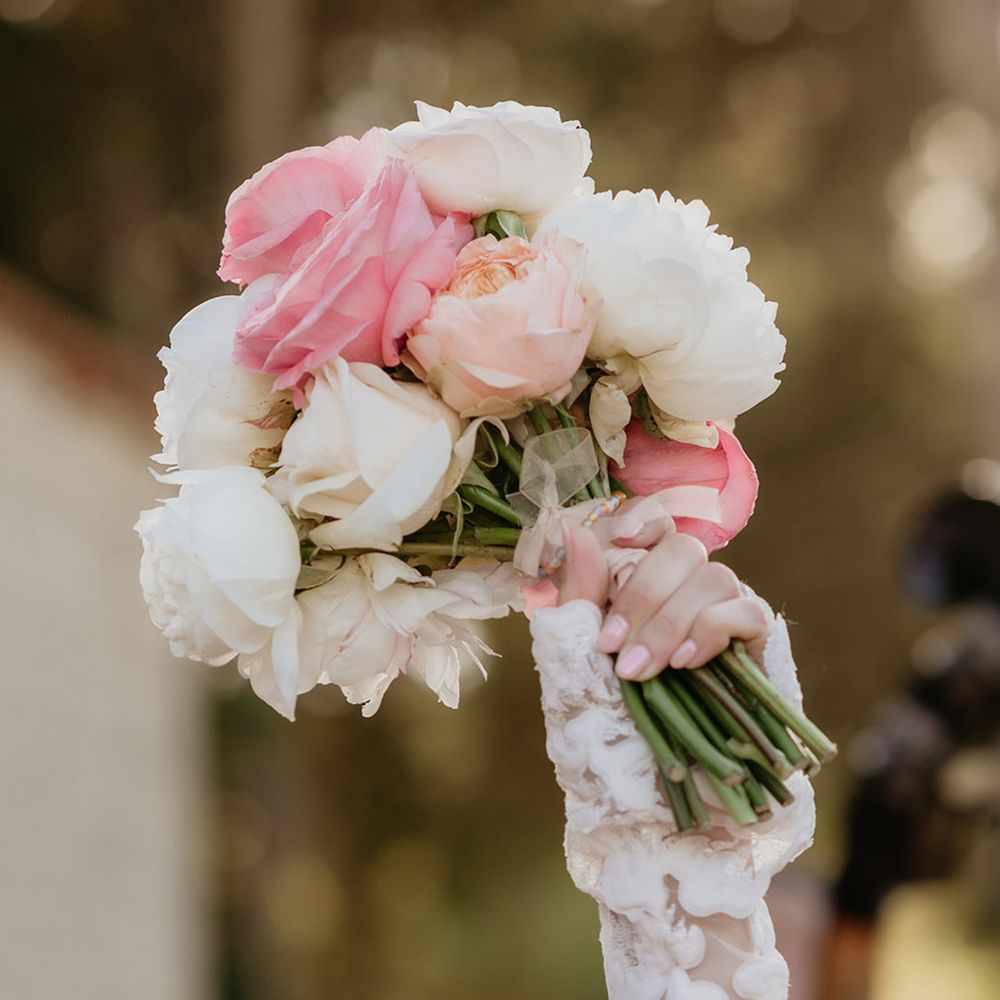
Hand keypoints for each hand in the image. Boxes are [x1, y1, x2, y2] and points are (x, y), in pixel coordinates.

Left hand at [550, 510, 770, 680]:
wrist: (646, 761)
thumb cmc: (609, 696)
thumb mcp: (582, 642)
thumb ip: (581, 588)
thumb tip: (572, 530)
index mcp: (649, 574)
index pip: (660, 524)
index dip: (648, 519)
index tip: (623, 539)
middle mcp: (690, 583)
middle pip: (684, 548)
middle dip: (644, 596)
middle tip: (613, 646)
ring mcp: (726, 608)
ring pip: (715, 578)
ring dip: (671, 623)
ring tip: (641, 669)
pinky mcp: (754, 640)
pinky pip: (747, 613)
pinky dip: (711, 633)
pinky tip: (684, 664)